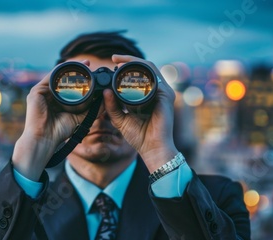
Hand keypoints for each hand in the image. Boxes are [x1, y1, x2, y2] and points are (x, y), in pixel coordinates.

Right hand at [12, 60, 89, 180]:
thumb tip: (105, 102)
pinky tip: (69, 68)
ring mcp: (41, 92)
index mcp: (57, 99)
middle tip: (88, 63)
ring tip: (82, 64)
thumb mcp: (79, 118)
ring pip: (56, 75)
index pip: (69, 84)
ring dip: (69, 68)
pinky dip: (59, 72)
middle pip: (62, 77)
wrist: (46, 139)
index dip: (80, 77)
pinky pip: (49, 78)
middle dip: (75, 69)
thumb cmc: (60, 131)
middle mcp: (48, 94)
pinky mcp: (36, 92)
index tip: (92, 71)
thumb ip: (91, 110)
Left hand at [103, 55, 178, 171]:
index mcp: (147, 96)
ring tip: (120, 62)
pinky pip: (155, 76)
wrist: (152, 148)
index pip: (139, 75)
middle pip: (145, 68)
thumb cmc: (139, 136)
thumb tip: (105, 91)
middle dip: (129, 60)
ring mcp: (163, 92)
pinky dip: (142, 70)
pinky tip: (130, 71)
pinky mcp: (166, 95)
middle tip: (114, 58)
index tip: (112, 62)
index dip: (126, 66)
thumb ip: (112, 106)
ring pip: (150, 67)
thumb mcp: (120, 119)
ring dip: (135, 62)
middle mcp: (157, 91)